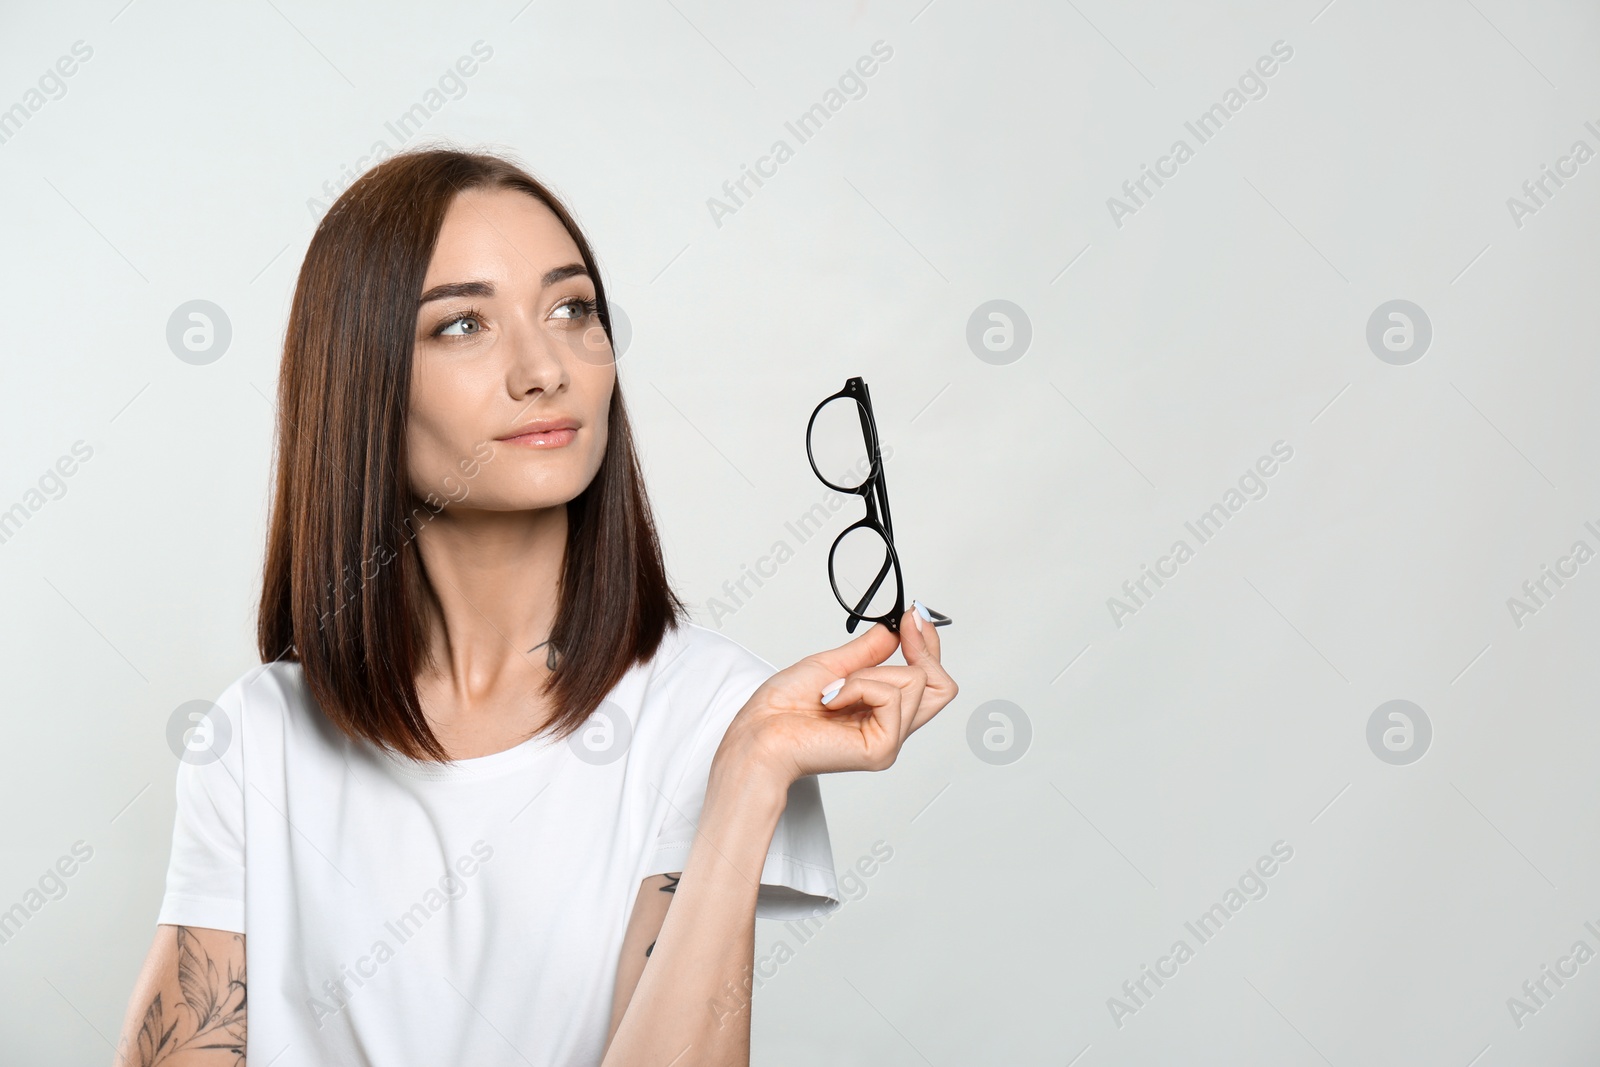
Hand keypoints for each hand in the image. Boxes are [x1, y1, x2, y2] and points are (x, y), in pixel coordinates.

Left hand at [712, 604, 957, 792]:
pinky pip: (890, 695)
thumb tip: (895, 631)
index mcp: (880, 711)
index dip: (928, 646)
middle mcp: (890, 727)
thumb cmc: (781, 709)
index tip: (914, 616)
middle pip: (941, 686)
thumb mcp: (831, 666)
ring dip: (868, 673)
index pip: (929, 681)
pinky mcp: (882, 748)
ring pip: (914, 681)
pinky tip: (833, 700)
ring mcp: (888, 739)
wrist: (758, 733)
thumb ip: (868, 651)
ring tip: (835, 689)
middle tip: (904, 626)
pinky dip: (859, 686)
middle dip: (923, 648)